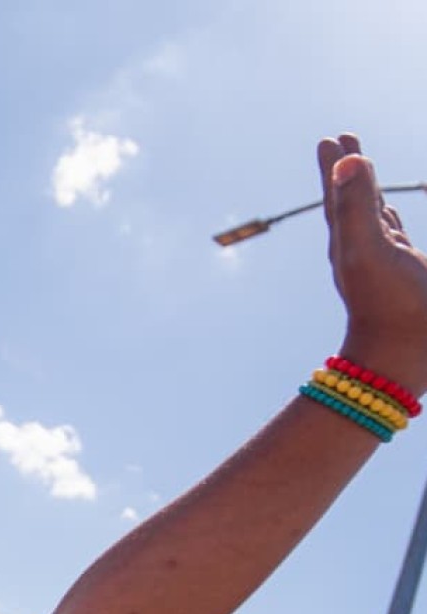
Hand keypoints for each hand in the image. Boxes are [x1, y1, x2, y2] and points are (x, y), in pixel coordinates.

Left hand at [319, 133, 426, 395]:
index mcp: (349, 240)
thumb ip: (356, 205)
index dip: (336, 166)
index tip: (330, 139)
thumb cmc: (387, 303)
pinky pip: (395, 236)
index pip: (339, 194)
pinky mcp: (405, 272)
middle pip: (351, 199)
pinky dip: (390, 218)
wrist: (404, 353)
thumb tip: (346, 159)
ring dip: (368, 190)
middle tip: (342, 139)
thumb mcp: (369, 248)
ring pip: (372, 216)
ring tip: (364, 167)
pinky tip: (391, 216)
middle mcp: (361, 248)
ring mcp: (383, 260)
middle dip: (348, 170)